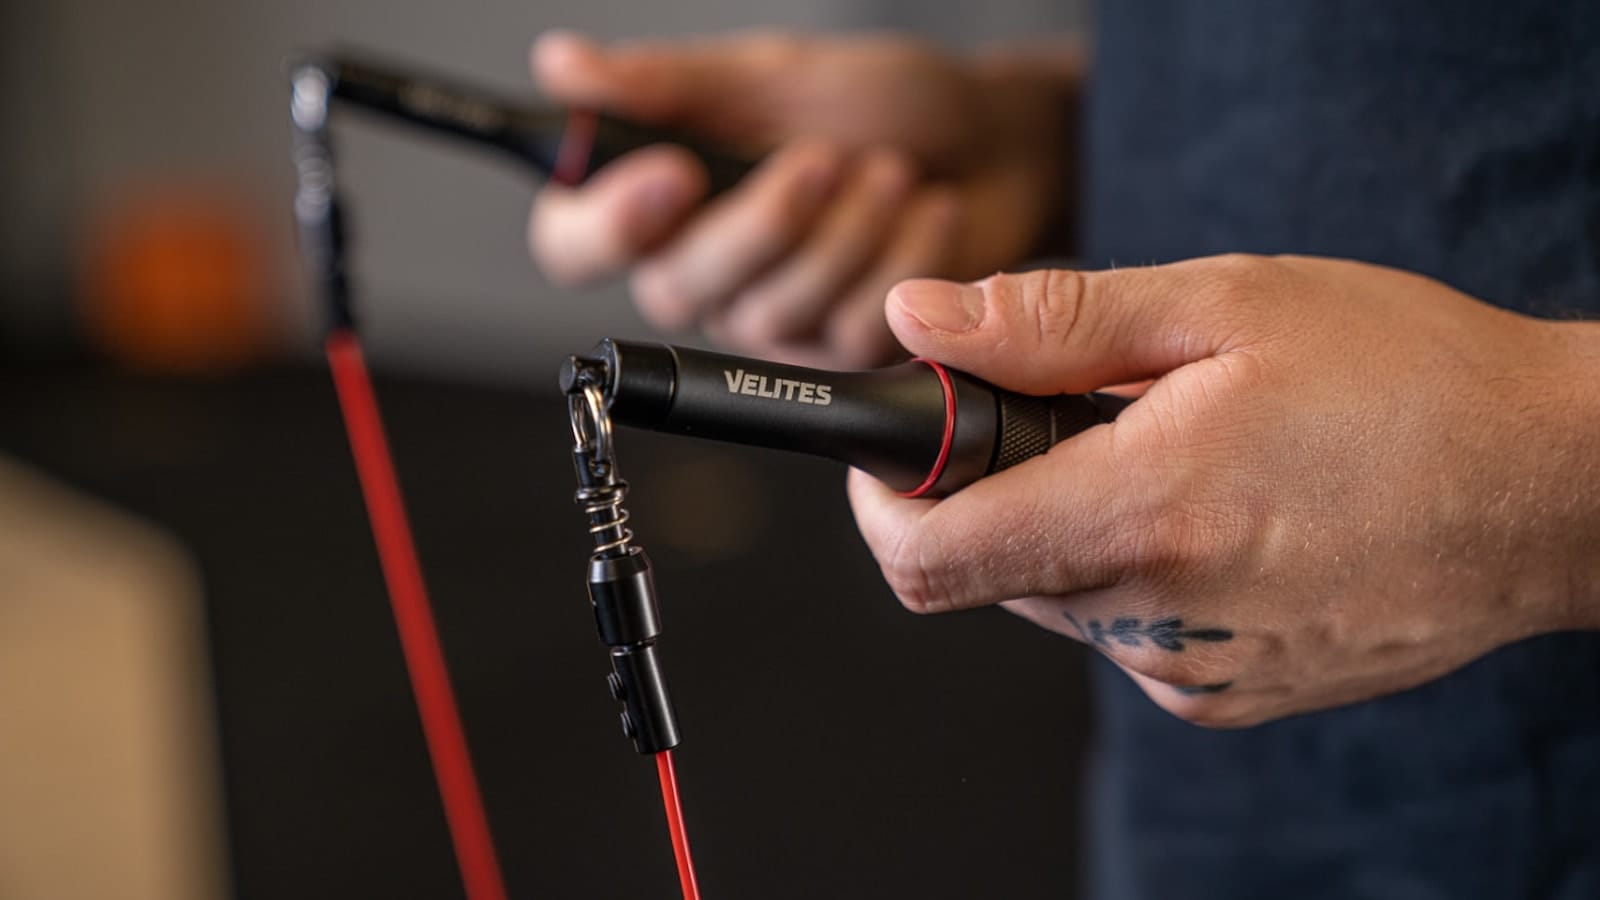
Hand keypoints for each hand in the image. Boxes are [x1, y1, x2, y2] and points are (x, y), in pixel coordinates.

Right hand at [527, 30, 1080, 367]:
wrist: (993, 141)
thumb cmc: (880, 103)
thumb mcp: (774, 73)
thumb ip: (668, 82)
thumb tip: (563, 67)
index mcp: (660, 198)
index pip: (575, 243)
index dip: (609, 224)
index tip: (674, 172)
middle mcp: (703, 269)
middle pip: (679, 290)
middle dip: (764, 223)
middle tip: (824, 156)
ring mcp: (770, 320)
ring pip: (775, 311)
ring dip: (849, 231)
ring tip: (892, 171)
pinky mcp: (840, 351)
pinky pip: (851, 332)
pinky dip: (903, 259)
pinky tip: (926, 211)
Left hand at [848, 255, 1599, 726]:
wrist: (1550, 490)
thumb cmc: (1409, 379)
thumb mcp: (1226, 307)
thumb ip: (1051, 324)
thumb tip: (921, 323)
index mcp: (1148, 513)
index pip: (931, 554)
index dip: (885, 496)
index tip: (901, 441)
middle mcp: (1159, 619)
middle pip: (988, 570)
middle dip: (997, 487)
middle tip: (1083, 412)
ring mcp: (1193, 673)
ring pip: (1055, 600)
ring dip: (1073, 524)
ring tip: (1179, 455)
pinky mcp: (1226, 697)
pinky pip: (1122, 634)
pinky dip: (1133, 569)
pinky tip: (1219, 515)